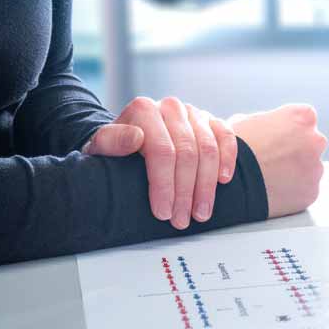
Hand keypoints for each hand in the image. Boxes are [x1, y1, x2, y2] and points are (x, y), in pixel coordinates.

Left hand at [83, 97, 237, 228]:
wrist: (130, 136)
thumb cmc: (116, 149)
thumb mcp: (101, 147)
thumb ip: (111, 141)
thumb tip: (135, 138)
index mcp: (144, 109)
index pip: (161, 151)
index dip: (164, 185)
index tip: (163, 213)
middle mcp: (170, 107)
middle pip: (187, 153)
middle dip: (186, 192)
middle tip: (182, 220)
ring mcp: (193, 113)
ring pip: (208, 149)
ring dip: (206, 186)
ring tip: (200, 213)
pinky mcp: (211, 120)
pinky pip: (226, 138)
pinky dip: (228, 159)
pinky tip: (223, 181)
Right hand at [228, 104, 327, 217]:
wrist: (231, 181)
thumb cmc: (235, 148)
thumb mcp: (247, 120)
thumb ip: (266, 122)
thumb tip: (267, 126)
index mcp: (303, 116)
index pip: (304, 120)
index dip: (288, 130)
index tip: (276, 139)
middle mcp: (316, 140)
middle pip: (311, 144)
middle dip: (297, 151)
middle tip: (274, 160)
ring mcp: (316, 168)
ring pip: (310, 169)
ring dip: (296, 172)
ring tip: (271, 177)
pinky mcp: (312, 192)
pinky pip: (305, 190)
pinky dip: (293, 191)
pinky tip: (274, 190)